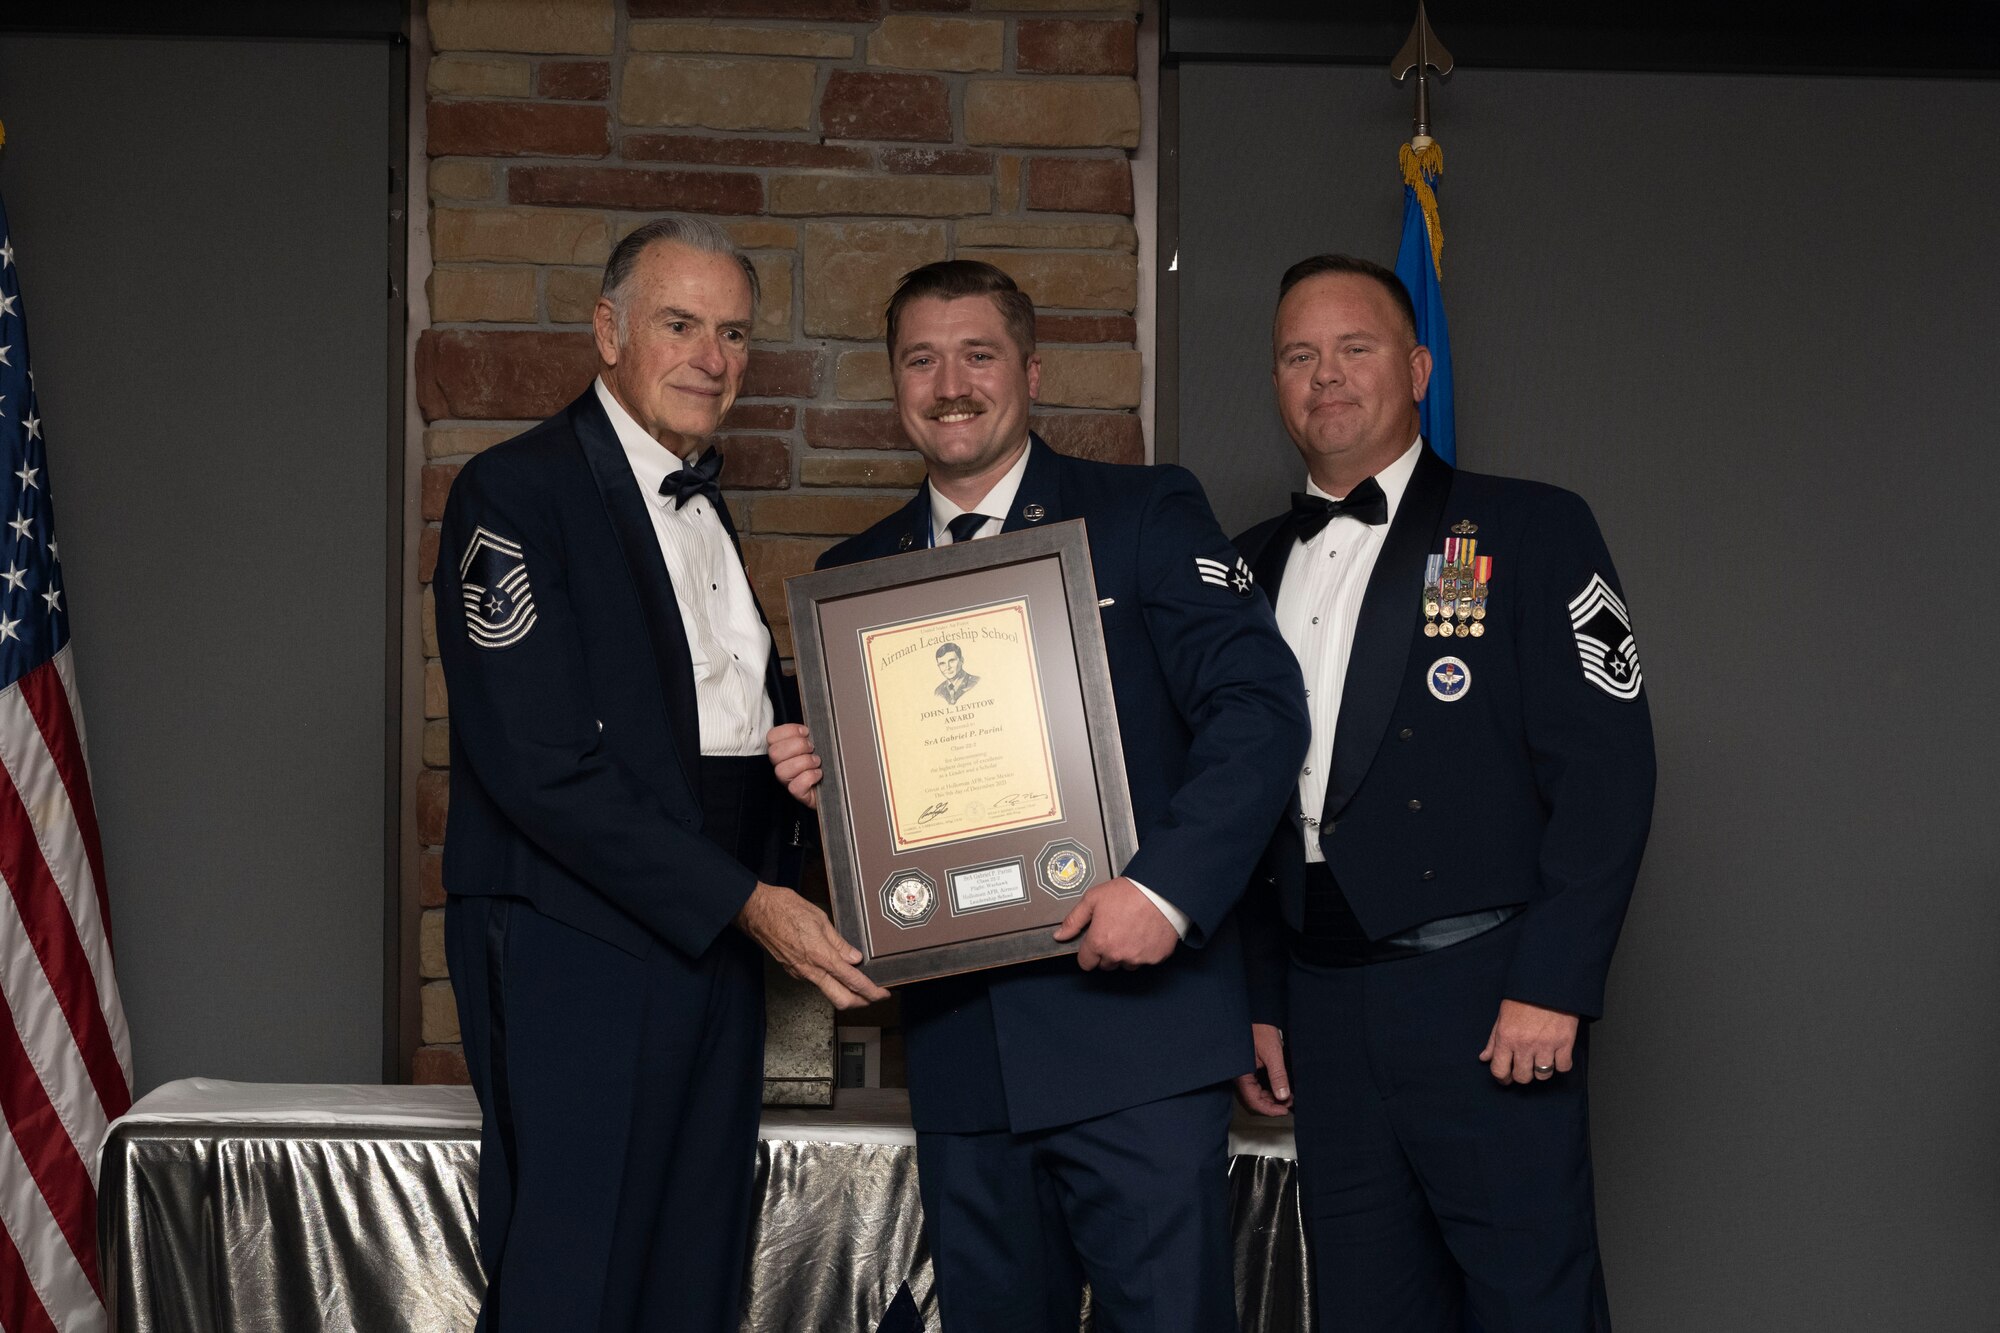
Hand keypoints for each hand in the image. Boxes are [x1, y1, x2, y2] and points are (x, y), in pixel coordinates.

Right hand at [735, 883, 887, 1009]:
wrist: (755, 912)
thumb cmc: (784, 908)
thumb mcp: (819, 919)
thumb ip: (838, 942)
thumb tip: (854, 958)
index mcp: (821, 956)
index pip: (853, 982)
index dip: (871, 991)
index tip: (883, 993)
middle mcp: (811, 971)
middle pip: (841, 1000)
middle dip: (861, 1002)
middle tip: (874, 995)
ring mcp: (800, 973)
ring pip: (828, 992)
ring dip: (845, 992)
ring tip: (858, 981)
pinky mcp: (792, 971)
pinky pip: (816, 981)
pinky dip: (829, 981)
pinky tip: (835, 970)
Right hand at [767, 723, 821, 809]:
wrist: (836, 785)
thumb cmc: (825, 762)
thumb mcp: (816, 743)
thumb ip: (808, 734)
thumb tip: (809, 727)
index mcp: (783, 750)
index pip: (772, 736)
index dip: (788, 731)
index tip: (805, 732)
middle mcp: (781, 765)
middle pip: (774, 752)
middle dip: (797, 745)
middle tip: (812, 748)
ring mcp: (787, 781)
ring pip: (782, 770)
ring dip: (804, 762)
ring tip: (817, 762)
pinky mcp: (798, 794)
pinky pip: (795, 786)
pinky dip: (809, 777)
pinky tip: (818, 774)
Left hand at [1051, 877, 1178, 969]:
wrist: (1160, 890)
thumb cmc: (1128, 892)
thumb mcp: (1093, 899)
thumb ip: (1074, 920)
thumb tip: (1059, 935)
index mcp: (1099, 942)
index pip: (1086, 963)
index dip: (1088, 953)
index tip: (1094, 944)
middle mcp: (1117, 954)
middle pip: (1106, 965)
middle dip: (1107, 952)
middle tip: (1116, 931)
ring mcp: (1138, 958)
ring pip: (1127, 964)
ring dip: (1127, 954)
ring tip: (1132, 931)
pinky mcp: (1156, 958)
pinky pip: (1147, 960)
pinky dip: (1146, 951)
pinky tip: (1146, 933)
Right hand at [1234, 1022, 1292, 1115]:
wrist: (1256, 1015)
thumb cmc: (1260, 1030)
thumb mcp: (1273, 1054)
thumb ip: (1278, 1076)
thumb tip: (1283, 1096)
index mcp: (1241, 1074)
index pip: (1253, 1101)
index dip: (1269, 1110)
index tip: (1284, 1110)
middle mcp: (1238, 1076)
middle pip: (1252, 1100)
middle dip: (1271, 1105)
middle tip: (1289, 1102)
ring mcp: (1241, 1073)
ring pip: (1254, 1094)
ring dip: (1270, 1098)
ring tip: (1287, 1095)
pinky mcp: (1245, 1069)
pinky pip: (1254, 1086)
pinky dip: (1266, 1090)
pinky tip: (1278, 1088)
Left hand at [1478, 998, 1578, 1085]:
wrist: (1549, 983)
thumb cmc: (1524, 998)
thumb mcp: (1502, 1016)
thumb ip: (1493, 1040)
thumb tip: (1484, 1058)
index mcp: (1506, 1037)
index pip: (1499, 1070)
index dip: (1502, 1078)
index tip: (1506, 1078)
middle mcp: (1524, 1044)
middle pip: (1522, 1077)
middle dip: (1522, 1075)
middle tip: (1524, 1067)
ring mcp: (1546, 1045)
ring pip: (1542, 1075)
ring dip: (1541, 1070)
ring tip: (1541, 1059)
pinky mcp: (1565, 1043)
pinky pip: (1563, 1067)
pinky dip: (1561, 1064)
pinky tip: (1557, 1055)